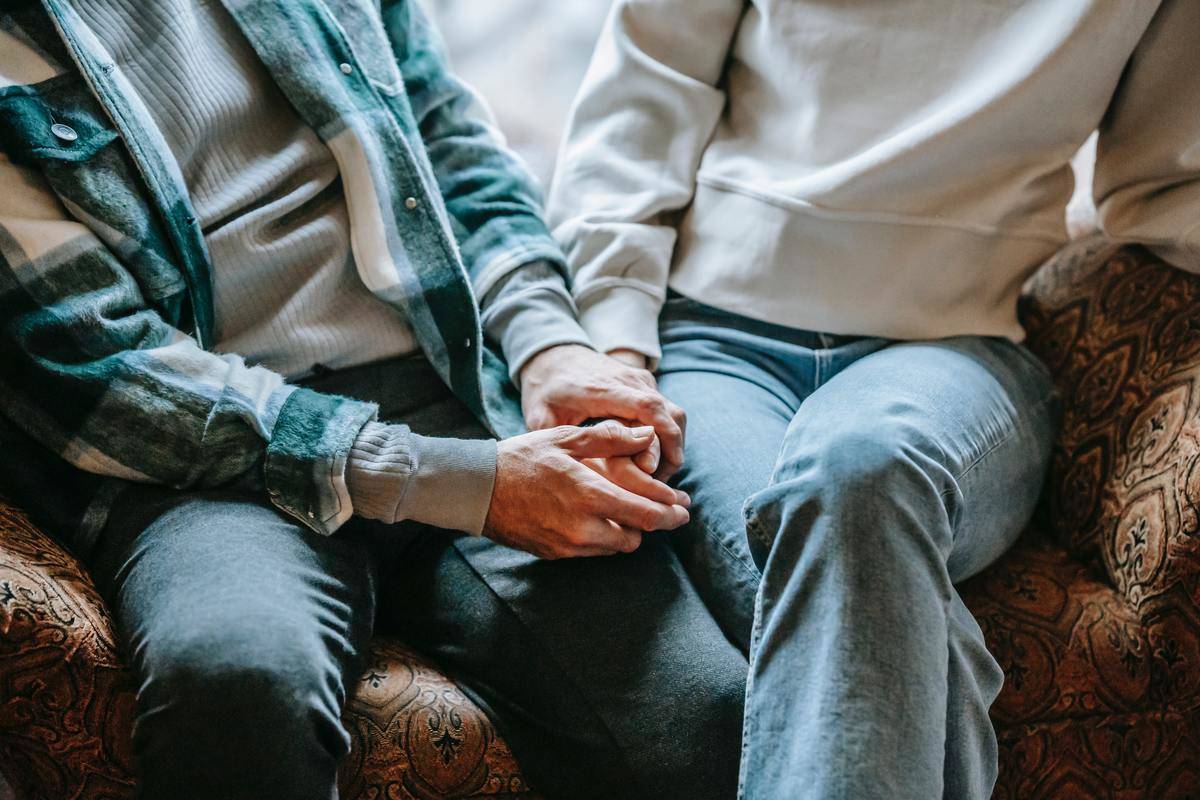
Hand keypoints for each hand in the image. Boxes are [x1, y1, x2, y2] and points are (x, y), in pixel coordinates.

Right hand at [484, 421, 690, 559]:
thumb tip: (648, 435)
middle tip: (671, 514)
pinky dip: (605, 538)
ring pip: (616, 547)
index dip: (670, 513)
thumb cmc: (522, 457)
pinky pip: (593, 552)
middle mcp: (582, 527)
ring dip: (629, 532)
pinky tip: (604, 520)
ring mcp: (568, 545)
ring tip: (634, 514)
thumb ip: (611, 439)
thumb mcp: (566, 439)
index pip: (646, 515)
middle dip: (655, 525)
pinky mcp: (555, 554)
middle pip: (636, 537)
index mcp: (589, 495)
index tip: (684, 508)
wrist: (478, 489)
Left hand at [519, 344, 686, 479]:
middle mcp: (629, 381)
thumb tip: (570, 470)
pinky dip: (666, 436)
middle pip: (669, 413)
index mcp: (604, 389)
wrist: (555, 355)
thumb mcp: (541, 414)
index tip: (665, 467)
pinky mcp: (645, 384)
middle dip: (671, 450)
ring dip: (672, 445)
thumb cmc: (547, 389)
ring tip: (656, 475)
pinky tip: (651, 459)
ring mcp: (640, 380)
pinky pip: (667, 411)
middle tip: (658, 484)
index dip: (662, 437)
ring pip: (674, 413)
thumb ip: (555, 440)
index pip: (647, 407)